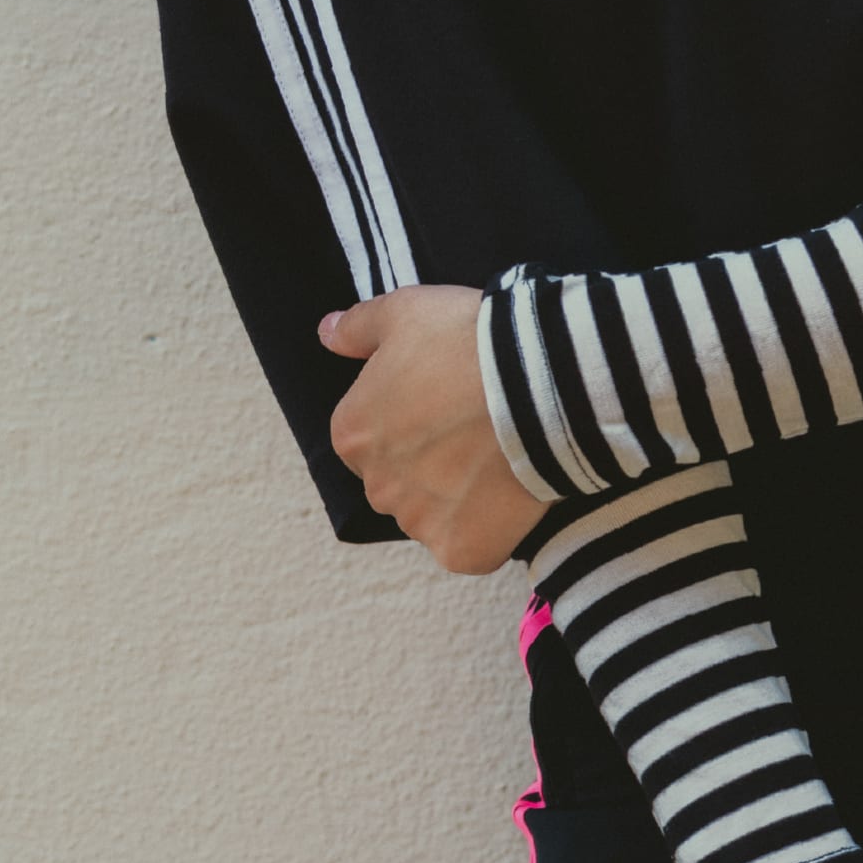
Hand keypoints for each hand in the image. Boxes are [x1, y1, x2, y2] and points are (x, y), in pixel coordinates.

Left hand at [318, 284, 541, 571]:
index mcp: (353, 434)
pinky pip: (469, 546)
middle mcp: (376, 486)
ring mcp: (418, 523)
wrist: (535, 384)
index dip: (412, 418)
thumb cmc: (464, 342)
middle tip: (475, 428)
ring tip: (499, 456)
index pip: (370, 437)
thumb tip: (327, 333)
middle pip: (399, 480)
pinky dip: (488, 528)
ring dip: (458, 496)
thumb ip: (358, 327)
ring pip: (432, 515)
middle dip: (430, 462)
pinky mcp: (461, 551)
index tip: (446, 401)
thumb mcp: (405, 311)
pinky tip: (511, 492)